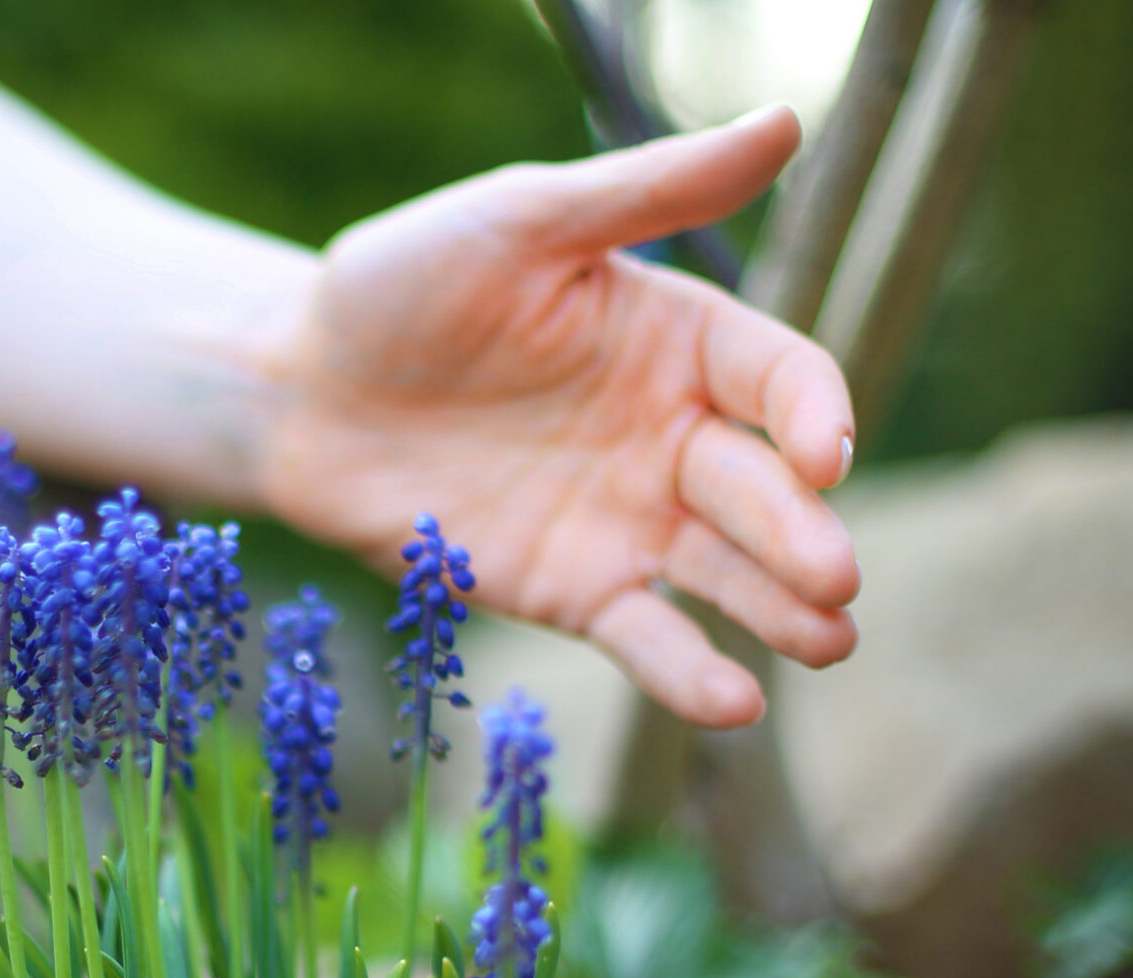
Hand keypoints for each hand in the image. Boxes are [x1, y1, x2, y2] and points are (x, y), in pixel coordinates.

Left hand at [261, 106, 856, 727]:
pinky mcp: (573, 592)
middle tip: (835, 576)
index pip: (779, 379)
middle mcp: (670, 437)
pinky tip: (731, 704)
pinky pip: (646, 636)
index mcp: (677, 340)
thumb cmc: (404, 285)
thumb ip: (650, 190)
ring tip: (829, 643)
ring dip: (781, 612)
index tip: (825, 453)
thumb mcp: (524, 219)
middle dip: (803, 535)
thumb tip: (787, 119)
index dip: (813, 414)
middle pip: (760, 490)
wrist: (296, 391)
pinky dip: (689, 673)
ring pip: (725, 574)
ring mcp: (626, 522)